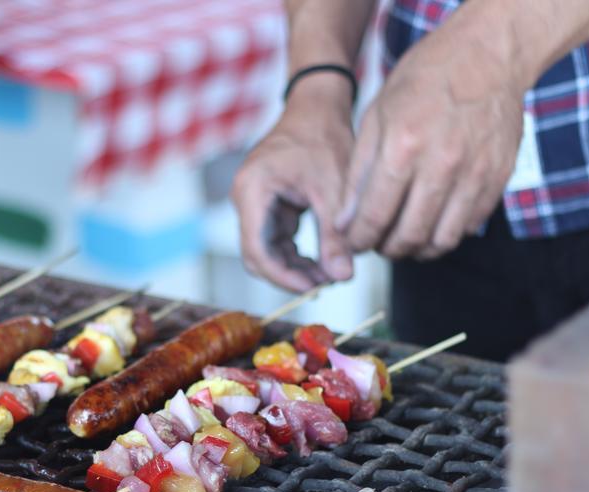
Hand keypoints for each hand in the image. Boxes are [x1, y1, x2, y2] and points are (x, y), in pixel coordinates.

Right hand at [232, 80, 356, 291]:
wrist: (318, 107)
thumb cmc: (324, 137)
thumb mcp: (334, 189)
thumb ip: (337, 235)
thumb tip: (343, 278)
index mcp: (253, 190)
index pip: (257, 249)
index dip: (282, 276)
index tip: (313, 288)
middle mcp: (245, 198)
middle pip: (257, 255)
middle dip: (289, 274)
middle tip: (325, 284)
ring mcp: (253, 203)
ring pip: (266, 251)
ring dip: (294, 267)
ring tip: (329, 275)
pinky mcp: (266, 206)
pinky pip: (275, 241)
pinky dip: (296, 255)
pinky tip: (323, 262)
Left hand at [337, 23, 526, 259]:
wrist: (487, 54)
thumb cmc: (424, 80)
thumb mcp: (376, 116)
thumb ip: (359, 174)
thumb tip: (345, 222)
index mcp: (403, 147)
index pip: (374, 216)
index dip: (358, 239)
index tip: (352, 243)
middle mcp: (441, 165)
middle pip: (408, 236)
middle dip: (385, 249)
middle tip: (376, 244)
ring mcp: (475, 174)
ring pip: (441, 241)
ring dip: (417, 250)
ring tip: (403, 239)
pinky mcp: (498, 178)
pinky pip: (469, 226)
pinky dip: (446, 233)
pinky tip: (432, 221)